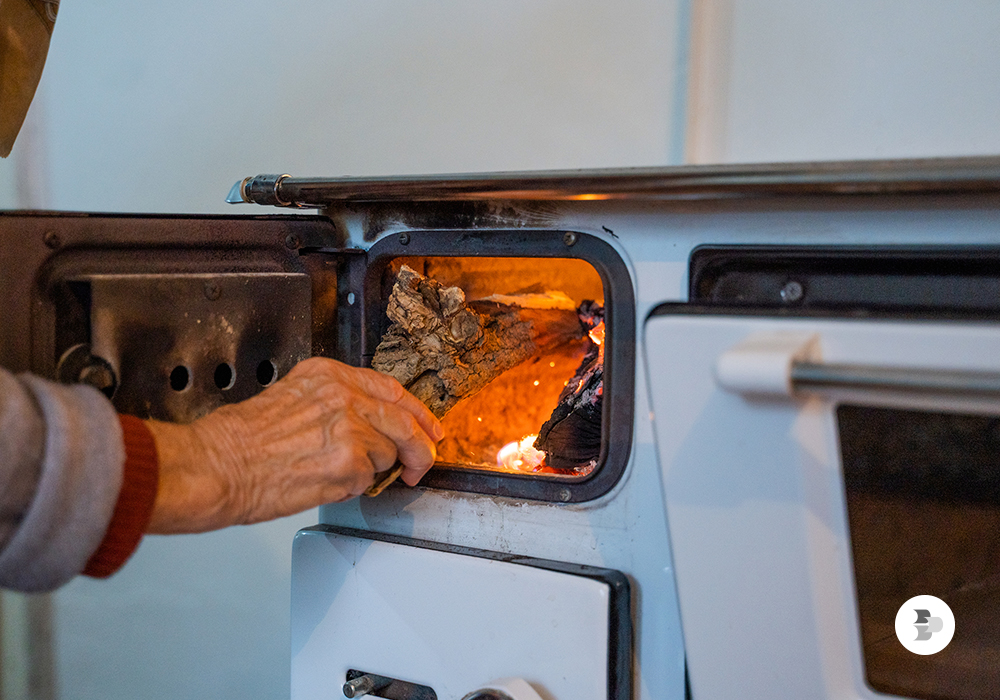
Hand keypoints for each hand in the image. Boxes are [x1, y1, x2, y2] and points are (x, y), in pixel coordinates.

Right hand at [144, 357, 442, 533]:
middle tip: (421, 464)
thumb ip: (334, 403)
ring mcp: (351, 428)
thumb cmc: (241, 439)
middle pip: (405, 422)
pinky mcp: (350, 463)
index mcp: (330, 376)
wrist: (218, 466)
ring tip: (334, 474)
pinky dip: (354, 487)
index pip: (391, 389)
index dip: (416, 412)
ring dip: (372, 470)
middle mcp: (345, 396)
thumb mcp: (292, 397)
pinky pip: (368, 480)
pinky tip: (324, 483)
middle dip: (420, 448)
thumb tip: (369, 425)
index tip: (428, 427)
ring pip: (387, 454)